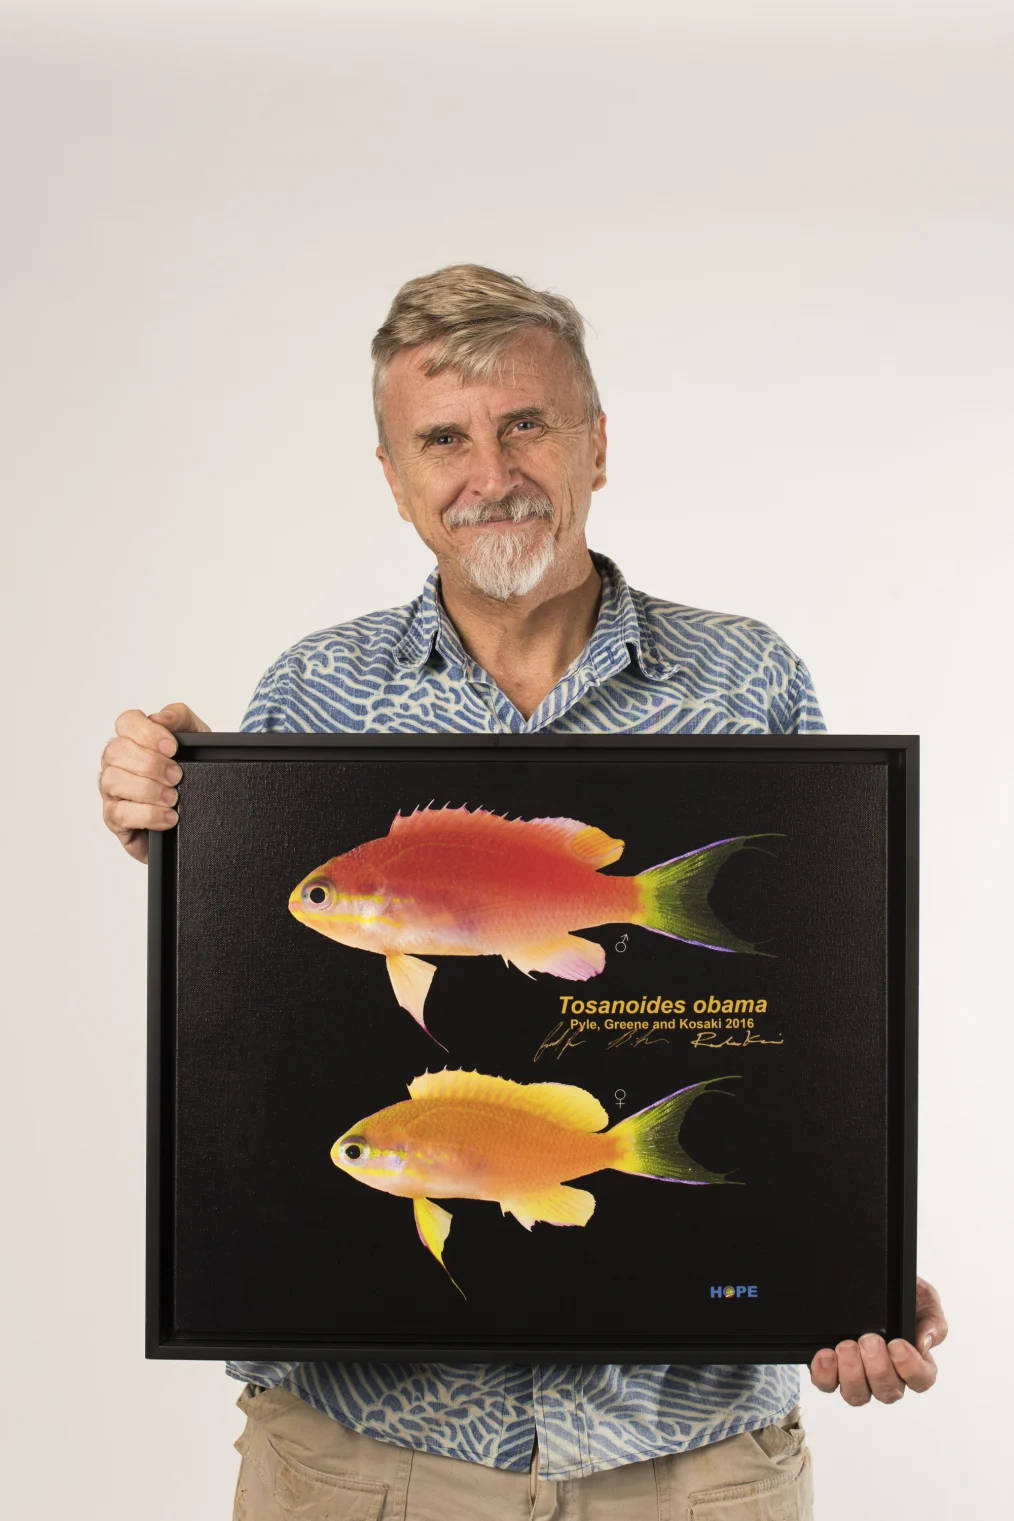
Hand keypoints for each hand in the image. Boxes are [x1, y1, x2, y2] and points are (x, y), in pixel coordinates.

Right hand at [99, 702, 210, 863]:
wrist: (200, 811)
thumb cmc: (191, 771)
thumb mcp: (196, 739)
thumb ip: (181, 719)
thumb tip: (162, 717)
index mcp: (134, 739)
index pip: (126, 722)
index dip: (147, 732)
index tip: (172, 748)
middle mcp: (117, 762)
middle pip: (116, 751)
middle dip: (150, 764)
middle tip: (176, 776)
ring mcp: (112, 790)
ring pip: (113, 781)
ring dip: (148, 789)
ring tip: (172, 798)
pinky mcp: (115, 818)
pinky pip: (120, 814)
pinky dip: (148, 815)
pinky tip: (168, 816)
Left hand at [809, 1276, 946, 1403]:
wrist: (871, 1275)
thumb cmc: (901, 1294)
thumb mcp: (924, 1299)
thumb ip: (932, 1322)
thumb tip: (924, 1343)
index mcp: (914, 1362)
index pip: (920, 1381)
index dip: (910, 1369)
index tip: (897, 1344)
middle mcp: (887, 1375)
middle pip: (887, 1392)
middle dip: (878, 1368)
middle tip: (869, 1340)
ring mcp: (859, 1376)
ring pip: (858, 1395)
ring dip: (852, 1373)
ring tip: (846, 1346)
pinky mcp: (833, 1370)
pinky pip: (827, 1384)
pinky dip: (825, 1374)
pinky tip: (826, 1355)